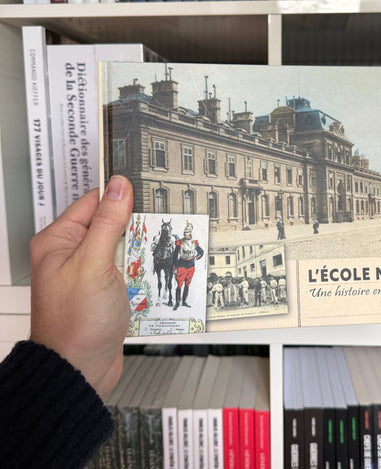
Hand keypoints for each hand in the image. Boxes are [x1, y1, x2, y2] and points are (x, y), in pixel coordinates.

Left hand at [30, 176, 133, 398]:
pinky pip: (126, 266)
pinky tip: (143, 277)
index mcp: (59, 241)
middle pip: (110, 223)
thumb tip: (119, 188)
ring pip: (122, 245)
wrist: (81, 368)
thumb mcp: (94, 263)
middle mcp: (72, 253)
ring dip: (137, 251)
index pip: (93, 202)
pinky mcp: (104, 287)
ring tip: (142, 263)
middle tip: (146, 236)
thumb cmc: (76, 323)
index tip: (143, 196)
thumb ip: (108, 222)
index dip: (119, 198)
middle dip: (132, 228)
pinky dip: (138, 268)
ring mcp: (89, 271)